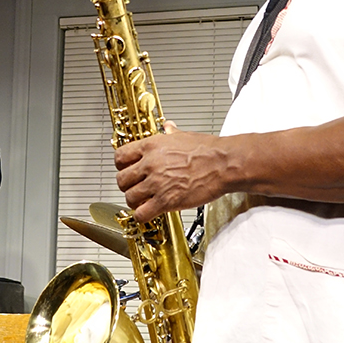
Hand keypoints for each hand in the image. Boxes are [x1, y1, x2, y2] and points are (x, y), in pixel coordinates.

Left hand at [114, 121, 232, 223]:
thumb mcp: (184, 135)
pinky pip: (142, 214)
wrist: (223, 164)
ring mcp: (157, 183)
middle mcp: (150, 164)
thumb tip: (168, 126)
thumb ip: (171, 133)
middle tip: (135, 187)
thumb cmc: (208, 150)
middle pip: (121, 179)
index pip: (120, 157)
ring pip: (130, 197)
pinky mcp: (166, 201)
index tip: (127, 170)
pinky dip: (143, 215)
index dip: (121, 166)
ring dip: (135, 201)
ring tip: (143, 201)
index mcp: (152, 146)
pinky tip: (149, 212)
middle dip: (127, 185)